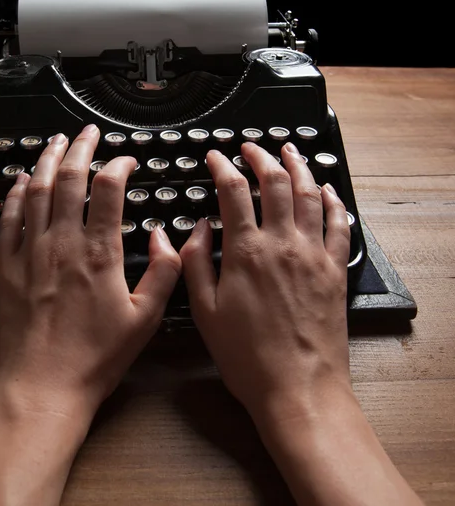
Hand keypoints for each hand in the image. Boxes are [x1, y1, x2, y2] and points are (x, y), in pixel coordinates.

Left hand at [0, 124, 181, 416]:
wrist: (42, 387)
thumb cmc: (95, 358)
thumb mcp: (146, 319)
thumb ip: (165, 271)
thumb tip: (163, 236)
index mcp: (99, 253)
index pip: (108, 189)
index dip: (119, 165)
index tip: (127, 160)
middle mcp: (62, 243)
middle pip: (69, 179)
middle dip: (80, 148)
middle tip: (88, 132)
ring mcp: (30, 252)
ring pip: (37, 190)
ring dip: (47, 160)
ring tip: (57, 141)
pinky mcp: (6, 266)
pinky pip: (9, 219)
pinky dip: (15, 194)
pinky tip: (22, 180)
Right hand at [180, 141, 424, 505]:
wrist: (297, 387)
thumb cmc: (247, 355)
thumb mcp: (204, 310)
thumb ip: (196, 262)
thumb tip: (198, 228)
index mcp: (246, 251)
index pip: (233, 191)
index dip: (222, 167)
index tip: (215, 157)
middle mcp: (283, 244)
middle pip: (275, 182)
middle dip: (261, 157)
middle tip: (250, 148)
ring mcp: (313, 254)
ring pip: (309, 194)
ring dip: (299, 166)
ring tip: (289, 151)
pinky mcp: (334, 270)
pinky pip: (339, 224)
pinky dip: (333, 201)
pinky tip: (328, 190)